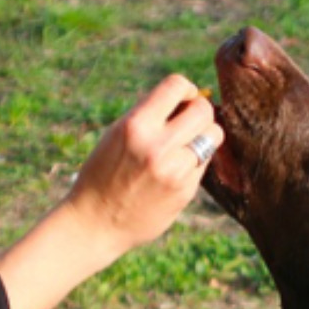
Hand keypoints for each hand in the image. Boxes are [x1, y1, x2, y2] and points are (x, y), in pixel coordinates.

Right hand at [0, 75, 222, 308]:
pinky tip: (176, 169)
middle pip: (203, 110)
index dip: (186, 89)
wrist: (95, 223)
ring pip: (213, 135)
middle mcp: (157, 147)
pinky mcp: (185, 191)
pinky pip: (204, 162)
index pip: (177, 85)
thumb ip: (148, 115)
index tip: (182, 100)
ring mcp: (175, 171)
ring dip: (204, 135)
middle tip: (188, 121)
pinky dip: (195, 160)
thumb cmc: (103, 174)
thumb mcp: (116, 135)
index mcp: (135, 126)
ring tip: (186, 143)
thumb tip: (186, 98)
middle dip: (199, 111)